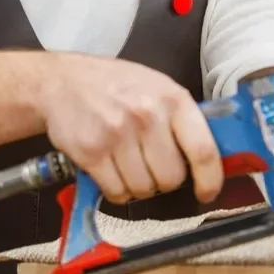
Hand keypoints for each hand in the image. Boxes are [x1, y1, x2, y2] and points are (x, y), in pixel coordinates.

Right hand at [36, 53, 223, 204]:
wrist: (63, 80)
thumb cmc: (114, 83)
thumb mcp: (156, 85)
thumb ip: (180, 117)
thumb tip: (207, 156)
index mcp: (172, 98)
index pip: (203, 150)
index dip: (210, 179)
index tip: (207, 192)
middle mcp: (147, 116)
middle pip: (171, 178)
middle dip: (163, 179)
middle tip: (151, 165)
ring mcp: (118, 134)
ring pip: (143, 189)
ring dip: (138, 185)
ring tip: (127, 162)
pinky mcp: (92, 152)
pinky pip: (116, 193)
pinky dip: (116, 189)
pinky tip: (110, 168)